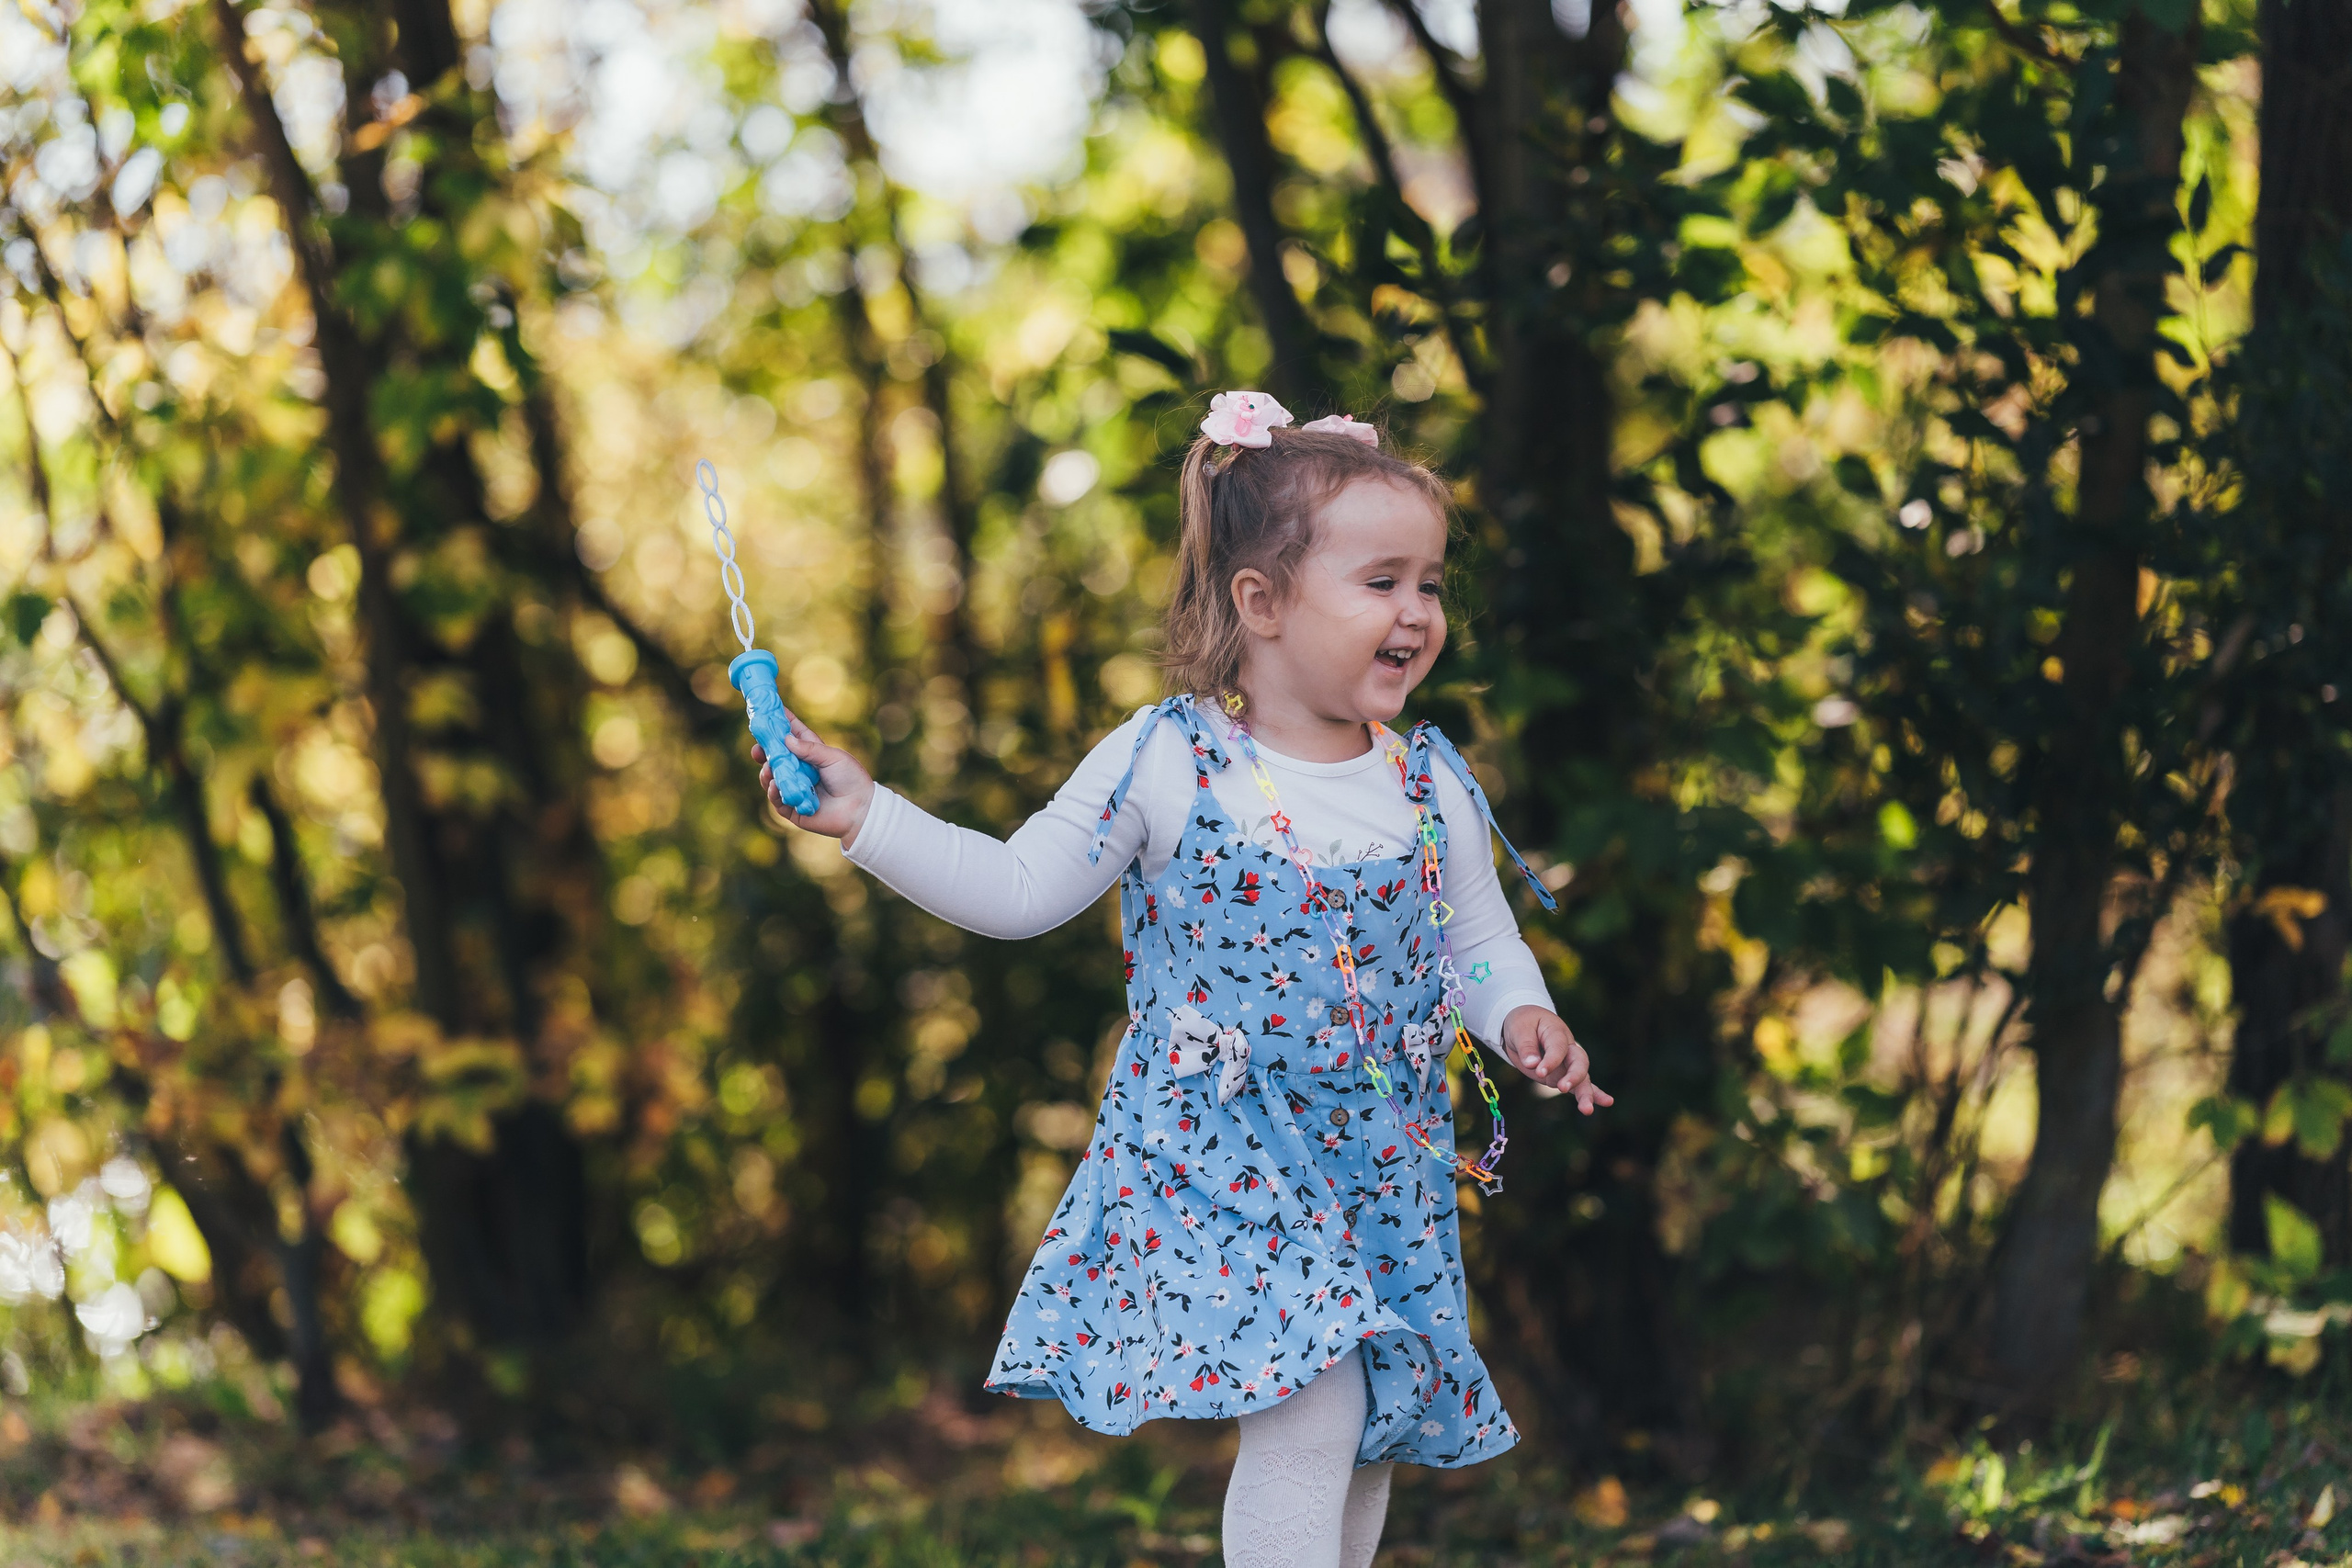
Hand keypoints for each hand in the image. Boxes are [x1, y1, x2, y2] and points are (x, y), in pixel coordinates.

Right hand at [753, 715, 875, 845]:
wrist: (860, 809)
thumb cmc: (851, 779)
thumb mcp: (833, 757)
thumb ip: (810, 749)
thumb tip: (787, 739)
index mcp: (811, 754)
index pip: (792, 736)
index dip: (780, 725)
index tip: (767, 714)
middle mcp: (800, 770)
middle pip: (776, 758)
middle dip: (764, 752)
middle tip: (757, 749)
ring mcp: (794, 788)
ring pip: (772, 778)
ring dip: (767, 772)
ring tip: (768, 768)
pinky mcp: (793, 808)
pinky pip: (777, 799)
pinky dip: (773, 791)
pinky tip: (774, 785)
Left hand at [1500, 1006, 1611, 1114]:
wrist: (1526, 1025)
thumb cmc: (1523, 1024)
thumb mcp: (1519, 1029)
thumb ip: (1526, 1046)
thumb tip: (1532, 1065)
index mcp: (1557, 1032)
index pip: (1558, 1048)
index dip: (1551, 1060)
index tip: (1539, 1071)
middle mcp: (1568, 1048)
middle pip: (1579, 1062)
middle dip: (1573, 1076)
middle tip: (1563, 1088)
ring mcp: (1568, 1063)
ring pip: (1582, 1078)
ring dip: (1584, 1093)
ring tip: (1587, 1109)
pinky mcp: (1565, 1075)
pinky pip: (1581, 1085)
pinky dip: (1593, 1094)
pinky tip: (1607, 1102)